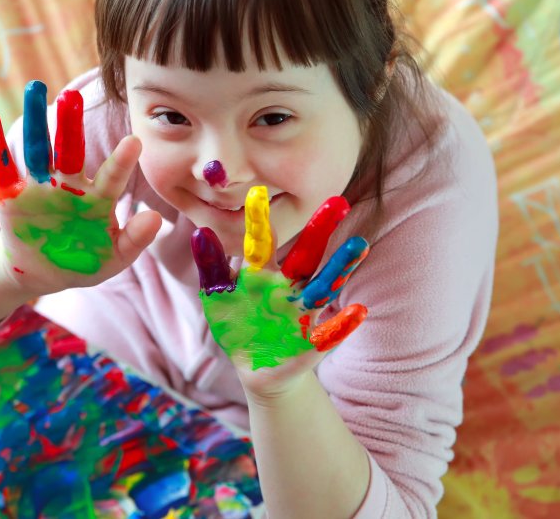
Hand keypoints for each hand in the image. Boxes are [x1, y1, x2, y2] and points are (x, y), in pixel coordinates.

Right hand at [0, 80, 161, 295]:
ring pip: (38, 149)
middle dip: (71, 124)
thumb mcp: (114, 258)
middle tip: (72, 96)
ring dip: (35, 121)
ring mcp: (41, 188)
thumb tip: (157, 218)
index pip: (112, 177)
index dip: (122, 161)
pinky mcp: (12, 195)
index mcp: (98, 198)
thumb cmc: (86, 262)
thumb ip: (135, 240)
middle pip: (71, 150)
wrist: (44, 273)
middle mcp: (70, 185)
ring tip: (35, 89)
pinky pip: (3, 167)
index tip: (135, 142)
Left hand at [191, 187, 369, 398]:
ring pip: (324, 285)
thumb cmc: (237, 325)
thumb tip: (200, 232)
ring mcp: (303, 312)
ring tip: (359, 245)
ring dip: (341, 267)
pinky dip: (343, 323)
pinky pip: (330, 331)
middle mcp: (288, 286)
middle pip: (306, 254)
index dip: (259, 219)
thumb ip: (211, 267)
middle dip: (320, 230)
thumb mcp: (218, 297)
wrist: (256, 368)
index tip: (258, 191)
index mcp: (262, 273)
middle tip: (338, 201)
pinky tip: (358, 311)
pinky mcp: (313, 342)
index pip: (262, 241)